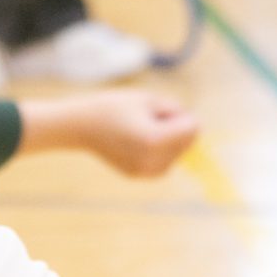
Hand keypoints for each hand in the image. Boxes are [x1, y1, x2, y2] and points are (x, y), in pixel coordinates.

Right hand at [76, 90, 199, 177]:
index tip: (157, 109)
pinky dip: (160, 152)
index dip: (179, 114)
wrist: (82, 125)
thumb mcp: (150, 99)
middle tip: (146, 119)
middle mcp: (152, 161)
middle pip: (188, 142)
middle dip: (175, 128)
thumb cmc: (116, 107)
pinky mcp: (139, 176)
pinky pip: (165, 162)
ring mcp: (145, 172)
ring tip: (141, 130)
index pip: (193, 128)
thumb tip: (194, 132)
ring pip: (178, 154)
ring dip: (170, 141)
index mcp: (155, 140)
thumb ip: (177, 112)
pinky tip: (138, 142)